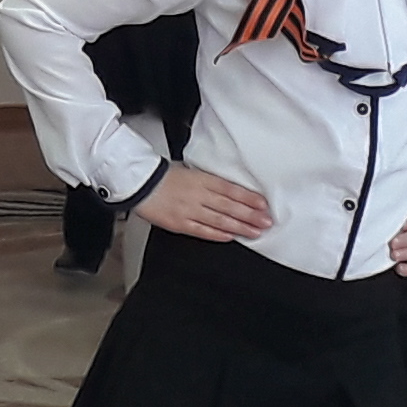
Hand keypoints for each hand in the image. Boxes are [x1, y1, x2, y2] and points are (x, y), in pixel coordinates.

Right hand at [136, 166, 272, 243]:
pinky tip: (230, 237)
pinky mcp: (180, 223)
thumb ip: (209, 181)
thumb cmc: (163, 175)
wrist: (140, 183)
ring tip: (255, 232)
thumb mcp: (191, 170)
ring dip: (239, 227)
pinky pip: (202, 230)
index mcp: (201, 179)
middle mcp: (198, 195)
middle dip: (250, 215)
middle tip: (266, 222)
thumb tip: (229, 191)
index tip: (263, 205)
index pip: (230, 189)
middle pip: (229, 207)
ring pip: (219, 220)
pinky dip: (217, 234)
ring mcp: (189, 210)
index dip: (249, 198)